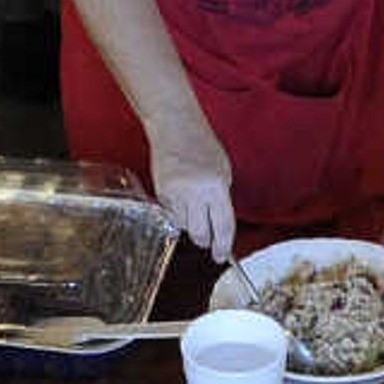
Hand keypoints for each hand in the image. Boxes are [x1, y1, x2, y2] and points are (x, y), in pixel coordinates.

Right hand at [148, 133, 236, 259]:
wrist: (174, 128)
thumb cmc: (202, 146)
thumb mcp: (223, 171)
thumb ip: (221, 199)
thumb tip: (220, 227)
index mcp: (216, 187)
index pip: (223, 226)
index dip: (223, 246)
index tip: (221, 255)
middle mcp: (195, 193)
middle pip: (200, 234)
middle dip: (204, 240)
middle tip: (208, 239)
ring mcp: (175, 194)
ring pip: (183, 227)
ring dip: (190, 223)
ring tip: (193, 205)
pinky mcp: (160, 193)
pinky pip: (171, 214)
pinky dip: (177, 212)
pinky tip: (181, 196)